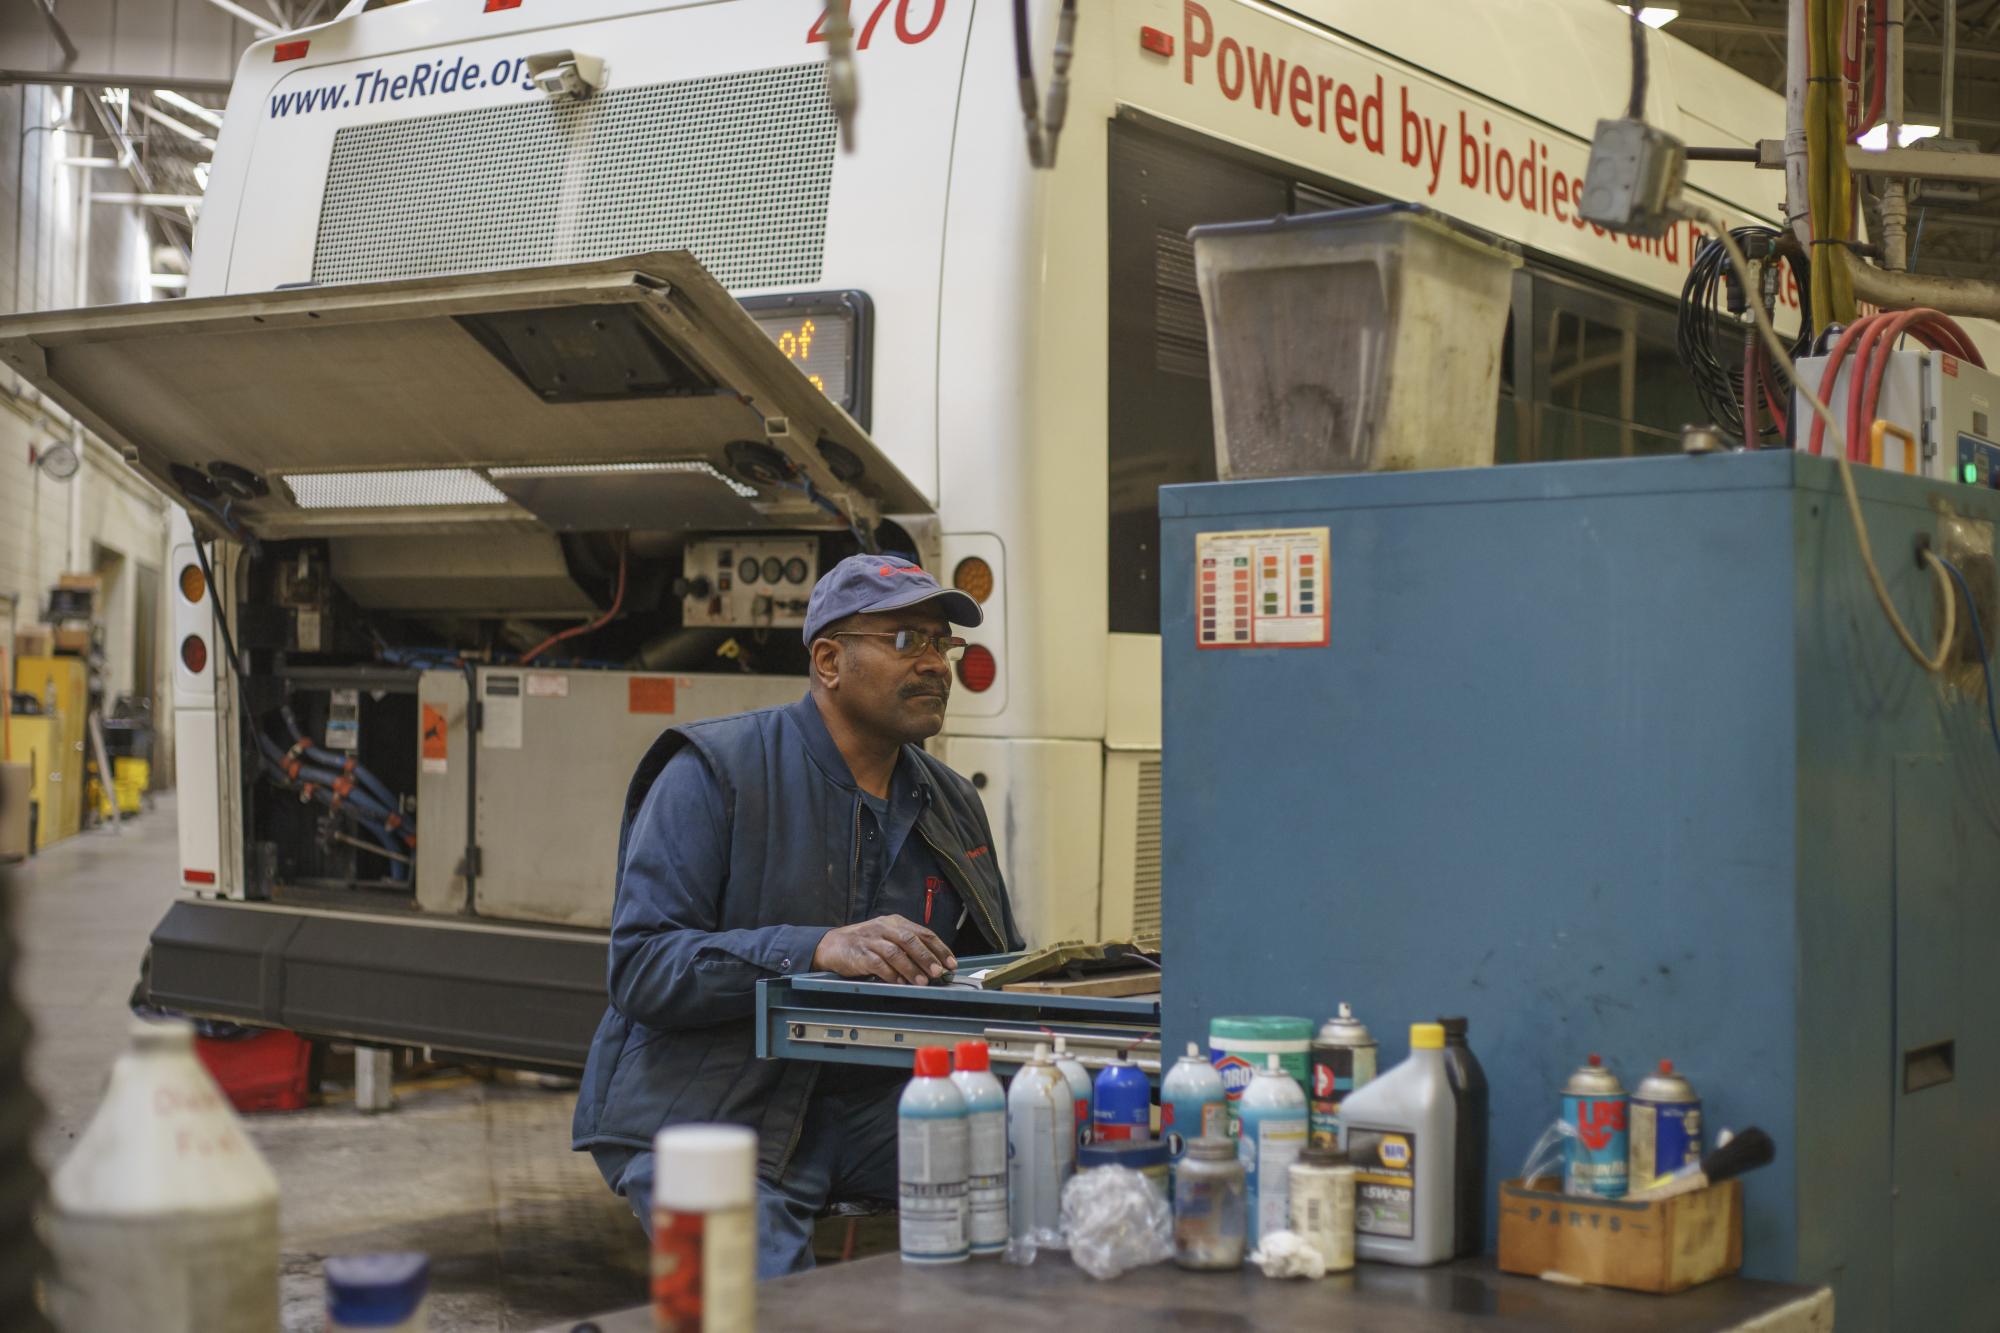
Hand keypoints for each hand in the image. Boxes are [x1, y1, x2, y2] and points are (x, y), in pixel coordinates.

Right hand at [812, 914, 955, 984]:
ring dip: (911, 968)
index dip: (939, 948)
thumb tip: (933, 965)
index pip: (923, 933)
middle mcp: (884, 928)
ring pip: (896, 952)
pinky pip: (879, 964)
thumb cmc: (865, 943)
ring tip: (922, 981)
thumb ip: (907, 947)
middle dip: (927, 957)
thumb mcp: (887, 937)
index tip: (950, 963)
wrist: (832, 945)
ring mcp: (872, 940)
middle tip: (938, 972)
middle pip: (910, 940)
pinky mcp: (861, 954)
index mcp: (895, 922)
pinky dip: (891, 975)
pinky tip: (900, 983)